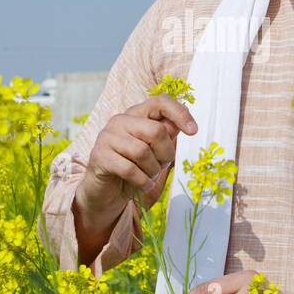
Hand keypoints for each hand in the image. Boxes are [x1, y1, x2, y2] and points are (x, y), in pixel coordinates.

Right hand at [76, 94, 197, 222]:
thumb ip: (166, 135)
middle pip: (156, 131)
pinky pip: (130, 169)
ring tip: (150, 176)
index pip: (160, 102)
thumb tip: (179, 124)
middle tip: (162, 166)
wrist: (105, 191)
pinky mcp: (99, 156)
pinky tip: (143, 185)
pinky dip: (143, 181)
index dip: (180, 113)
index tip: (194, 131)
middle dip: (166, 154)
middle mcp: (119, 121)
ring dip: (153, 171)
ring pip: (143, 152)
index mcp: (135, 114)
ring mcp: (107, 137)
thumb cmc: (133, 168)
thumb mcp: (154, 151)